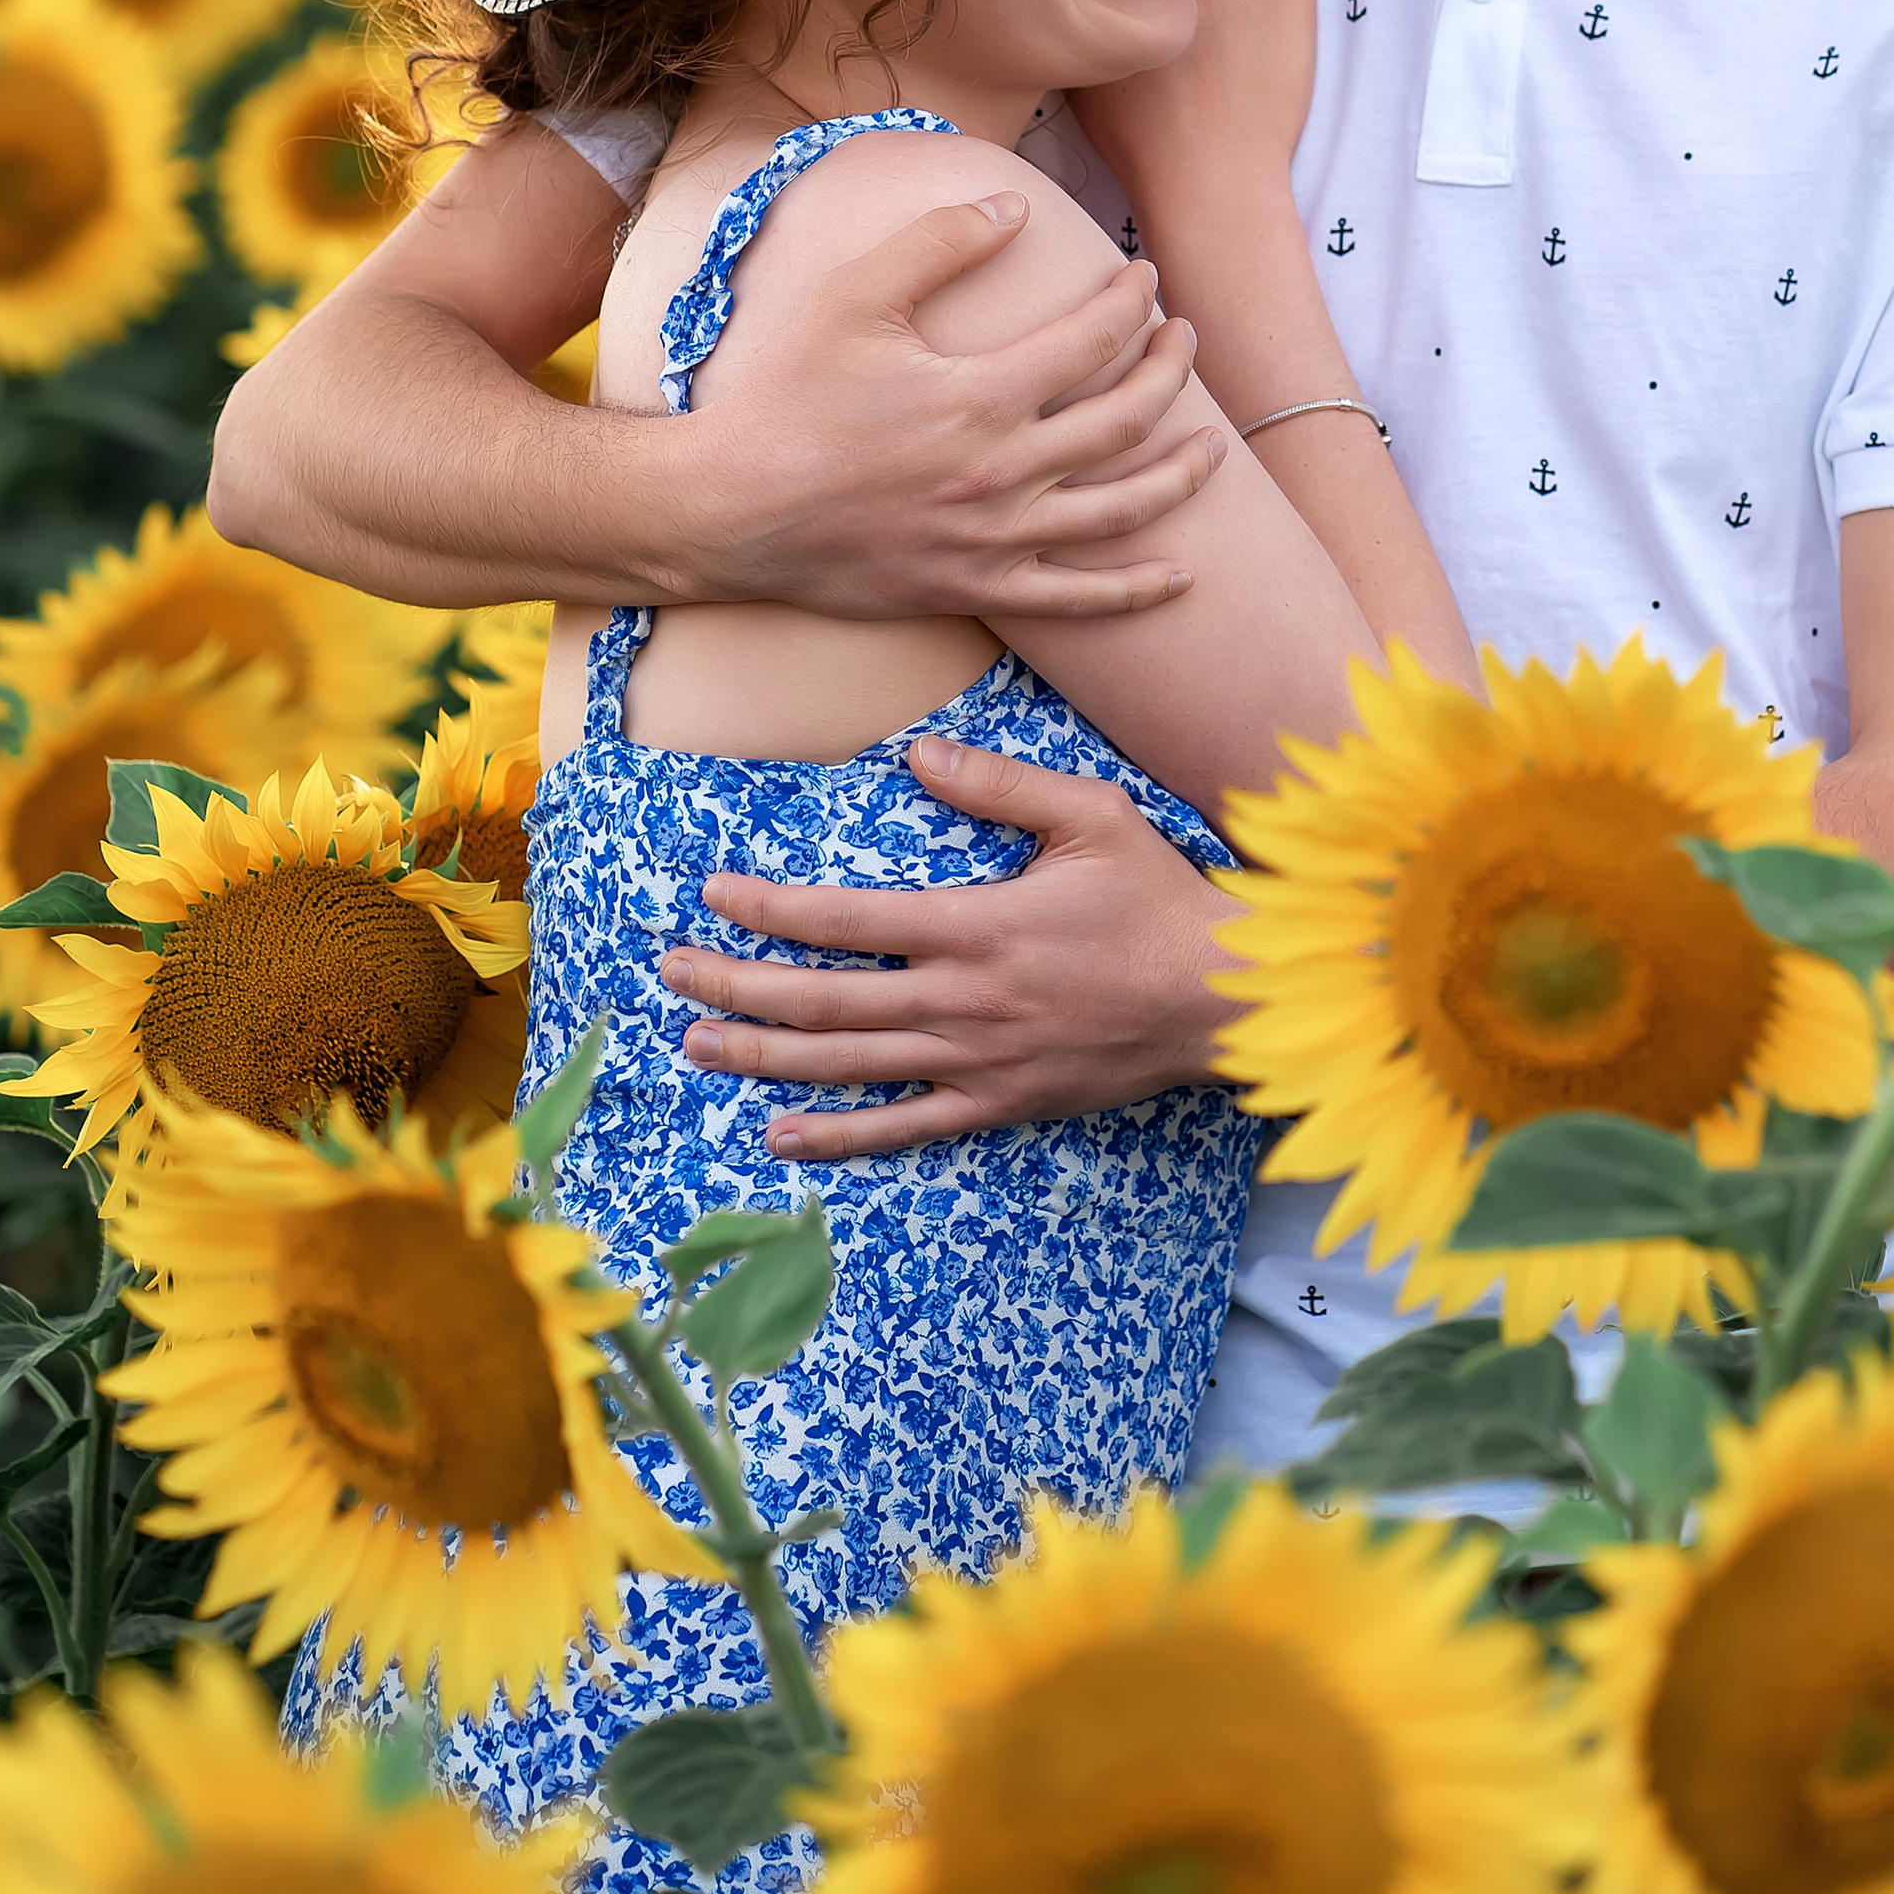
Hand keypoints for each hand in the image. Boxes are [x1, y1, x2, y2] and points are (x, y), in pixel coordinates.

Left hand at [660, 736, 1239, 1155]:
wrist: (1222, 999)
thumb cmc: (1158, 899)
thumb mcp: (1091, 817)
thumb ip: (1002, 786)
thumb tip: (919, 757)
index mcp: (978, 927)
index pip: (847, 920)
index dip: (771, 910)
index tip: (715, 895)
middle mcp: (964, 1001)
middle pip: (825, 999)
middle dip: (738, 983)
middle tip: (671, 970)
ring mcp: (977, 1062)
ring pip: (847, 1066)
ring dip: (764, 1055)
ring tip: (698, 1040)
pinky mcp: (999, 1104)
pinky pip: (904, 1127)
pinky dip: (838, 1135)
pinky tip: (780, 1135)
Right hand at [664, 198, 1223, 622]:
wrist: (730, 509)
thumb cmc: (786, 395)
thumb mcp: (854, 296)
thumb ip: (937, 242)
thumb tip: (1015, 206)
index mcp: (981, 393)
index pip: (1092, 338)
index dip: (1131, 301)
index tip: (1144, 278)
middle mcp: (1002, 469)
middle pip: (1126, 417)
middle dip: (1169, 369)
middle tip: (1184, 339)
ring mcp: (994, 535)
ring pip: (1121, 507)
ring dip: (1181, 472)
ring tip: (1214, 445)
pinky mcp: (976, 586)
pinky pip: (1078, 599)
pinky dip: (1135, 588)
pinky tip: (1180, 574)